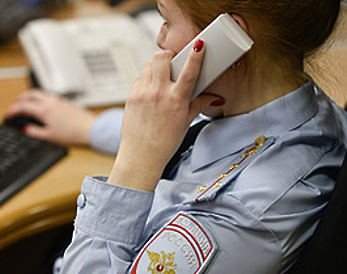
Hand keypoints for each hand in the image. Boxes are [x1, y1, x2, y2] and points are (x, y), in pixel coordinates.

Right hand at [5, 89, 95, 145]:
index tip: (8, 114)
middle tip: (15, 105)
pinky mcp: (65, 102)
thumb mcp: (49, 136)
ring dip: (31, 96)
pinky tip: (43, 106)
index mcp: (44, 109)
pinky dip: (41, 99)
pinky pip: (49, 96)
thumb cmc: (73, 133)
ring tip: (27, 104)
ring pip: (40, 93)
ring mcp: (59, 100)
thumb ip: (35, 132)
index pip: (23, 106)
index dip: (13, 110)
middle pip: (30, 94)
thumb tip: (26, 129)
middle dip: (20, 98)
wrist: (90, 129)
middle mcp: (50, 101)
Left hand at [108, 40, 222, 191]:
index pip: (189, 71)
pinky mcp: (131, 97)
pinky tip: (150, 90)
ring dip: (156, 66)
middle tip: (173, 63)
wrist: (141, 156)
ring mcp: (142, 94)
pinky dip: (146, 79)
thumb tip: (214, 98)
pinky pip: (139, 78)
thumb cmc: (164, 143)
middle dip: (169, 56)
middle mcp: (158, 94)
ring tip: (161, 78)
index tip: (199, 45)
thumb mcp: (185, 122)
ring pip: (148, 65)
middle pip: (162, 57)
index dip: (196, 55)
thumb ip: (198, 104)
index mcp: (176, 100)